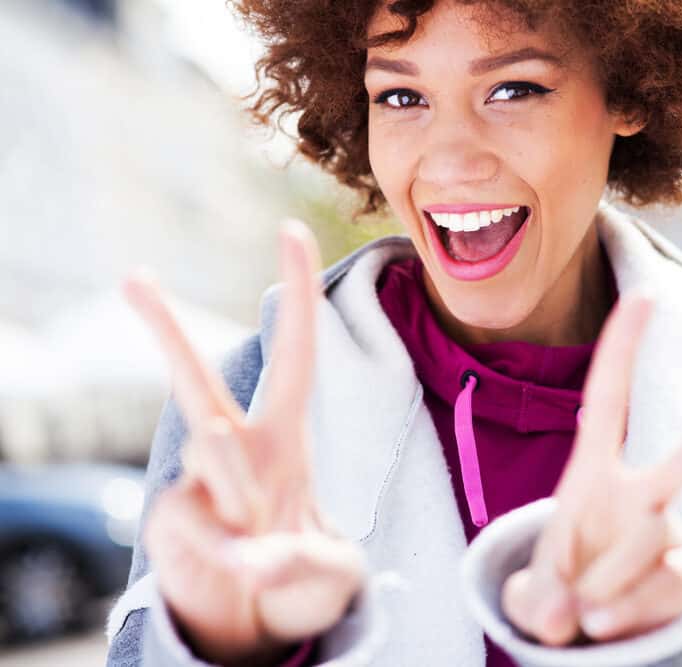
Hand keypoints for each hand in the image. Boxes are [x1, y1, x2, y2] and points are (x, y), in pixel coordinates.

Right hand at [123, 220, 365, 665]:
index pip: (295, 354)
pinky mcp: (170, 523)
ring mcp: (197, 483)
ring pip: (212, 453)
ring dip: (245, 490)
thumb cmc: (300, 568)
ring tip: (264, 533)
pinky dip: (234, 559)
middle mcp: (234, 447)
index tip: (291, 229)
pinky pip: (201, 528)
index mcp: (285, 435)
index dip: (299, 294)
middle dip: (165, 330)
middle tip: (131, 277)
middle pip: (195, 379)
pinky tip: (244, 572)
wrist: (253, 618)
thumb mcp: (333, 570)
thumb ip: (311, 561)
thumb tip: (262, 560)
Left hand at [501, 289, 681, 645]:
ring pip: (652, 545)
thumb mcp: (533, 596)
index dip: (623, 348)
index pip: (607, 399)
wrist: (584, 630)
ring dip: (607, 587)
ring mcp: (671, 534)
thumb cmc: (556, 587)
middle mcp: (640, 495)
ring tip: (584, 611)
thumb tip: (564, 620)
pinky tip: (611, 627)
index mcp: (592, 474)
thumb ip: (541, 601)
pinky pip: (671, 588)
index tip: (646, 296)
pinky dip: (634, 614)